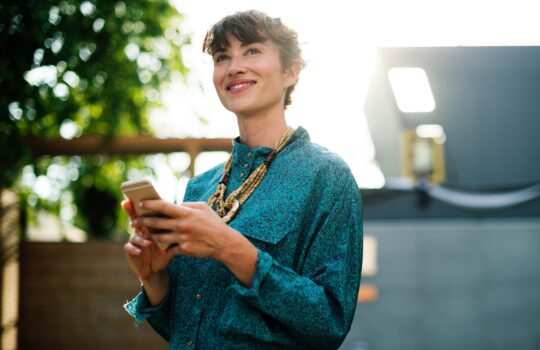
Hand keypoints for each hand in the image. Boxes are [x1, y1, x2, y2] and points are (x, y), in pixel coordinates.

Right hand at [122, 200, 171, 279]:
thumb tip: (184, 213)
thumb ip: (175, 228)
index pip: (146, 213)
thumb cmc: (165, 251)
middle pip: (136, 220)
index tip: (139, 198)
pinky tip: (139, 251)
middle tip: (139, 215)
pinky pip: (128, 248)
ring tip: (148, 242)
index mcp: (150, 226)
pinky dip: (133, 248)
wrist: (157, 269)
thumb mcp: (171, 240)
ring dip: (140, 238)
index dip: (141, 205)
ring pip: (134, 235)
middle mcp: (140, 231)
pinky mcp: (131, 252)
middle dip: (134, 216)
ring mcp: (134, 241)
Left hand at [137, 200, 257, 286]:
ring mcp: (182, 238)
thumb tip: (176, 204)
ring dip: (150, 235)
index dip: (150, 204)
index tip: (140, 203)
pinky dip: (164, 246)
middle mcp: (182, 225)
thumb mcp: (203, 208)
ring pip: (159, 237)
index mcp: (186, 213)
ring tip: (143, 233)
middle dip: (142, 221)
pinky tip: (159, 245)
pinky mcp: (184, 249)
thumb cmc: (214, 223)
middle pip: (156, 222)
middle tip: (134, 221)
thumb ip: (188, 205)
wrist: (224, 243)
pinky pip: (169, 248)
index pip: (163, 206)